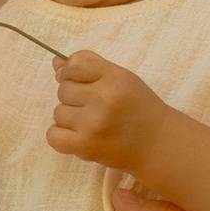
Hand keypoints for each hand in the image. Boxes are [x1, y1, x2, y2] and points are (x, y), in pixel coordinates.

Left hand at [47, 51, 169, 182]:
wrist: (156, 143)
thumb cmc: (138, 107)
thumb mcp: (121, 78)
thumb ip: (90, 66)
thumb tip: (56, 64)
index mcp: (114, 78)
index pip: (75, 64)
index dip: (72, 72)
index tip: (81, 81)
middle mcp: (103, 100)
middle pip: (63, 89)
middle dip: (75, 97)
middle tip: (96, 106)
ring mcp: (92, 124)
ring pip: (58, 112)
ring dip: (71, 118)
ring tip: (92, 122)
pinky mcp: (85, 146)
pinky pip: (53, 136)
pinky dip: (61, 136)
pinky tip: (78, 135)